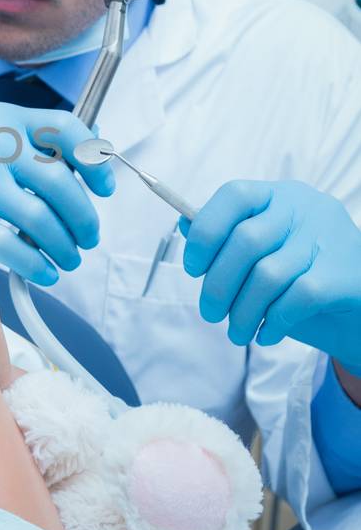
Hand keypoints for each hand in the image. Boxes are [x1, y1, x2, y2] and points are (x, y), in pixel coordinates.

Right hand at [0, 102, 113, 285]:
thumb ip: (33, 141)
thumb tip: (96, 153)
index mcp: (2, 119)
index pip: (64, 129)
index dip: (93, 161)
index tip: (104, 187)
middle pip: (59, 183)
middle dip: (83, 217)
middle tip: (87, 236)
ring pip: (42, 218)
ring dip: (66, 246)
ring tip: (69, 257)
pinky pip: (14, 246)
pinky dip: (38, 263)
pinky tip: (45, 271)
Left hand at [181, 180, 360, 371]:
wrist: (356, 305)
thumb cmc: (301, 275)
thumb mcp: (264, 252)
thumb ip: (228, 237)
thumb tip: (186, 224)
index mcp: (280, 195)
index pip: (234, 195)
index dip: (206, 233)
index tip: (193, 268)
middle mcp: (305, 208)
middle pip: (245, 242)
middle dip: (217, 286)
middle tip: (210, 314)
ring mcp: (327, 238)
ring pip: (267, 276)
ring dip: (243, 313)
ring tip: (237, 332)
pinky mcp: (343, 274)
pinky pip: (295, 300)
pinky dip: (273, 322)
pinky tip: (267, 334)